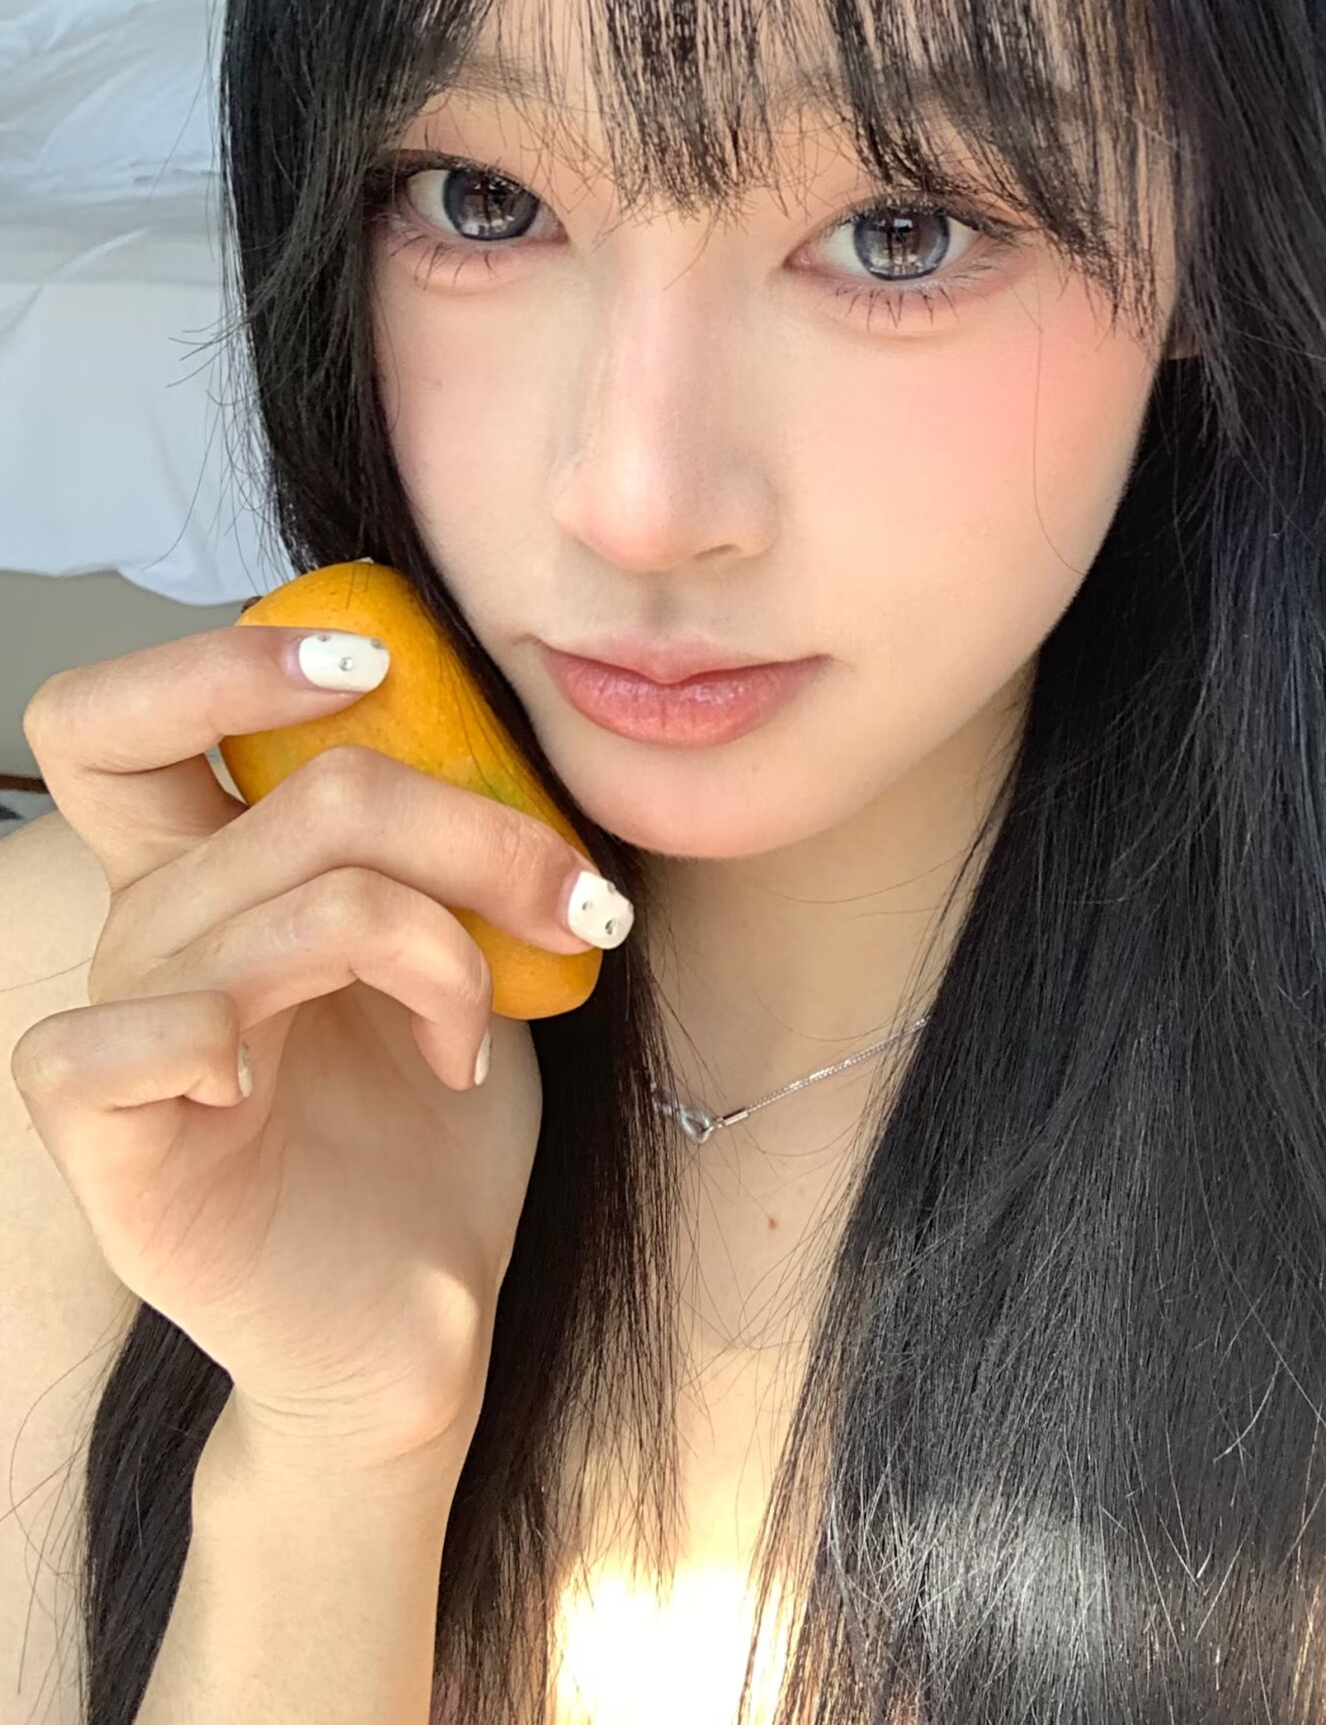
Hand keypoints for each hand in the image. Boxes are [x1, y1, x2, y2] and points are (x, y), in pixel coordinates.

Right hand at [9, 622, 623, 1467]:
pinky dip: (267, 1035)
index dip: (230, 660)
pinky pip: (141, 1039)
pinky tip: (402, 1077)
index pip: (137, 716)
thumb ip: (443, 847)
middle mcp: (151, 935)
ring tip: (482, 1030)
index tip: (378, 659)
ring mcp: (124, 1035)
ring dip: (440, 951)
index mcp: (215, 873)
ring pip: (287, 904)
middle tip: (564, 891)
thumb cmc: (432, 1131)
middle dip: (454, 818)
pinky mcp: (113, 1145)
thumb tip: (504, 732)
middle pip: (276, 788)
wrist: (418, 1314)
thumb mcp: (464, 954)